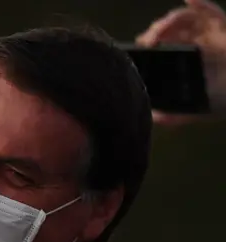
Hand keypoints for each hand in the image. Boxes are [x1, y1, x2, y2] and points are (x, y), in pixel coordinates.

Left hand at [137, 0, 225, 124]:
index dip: (151, 42)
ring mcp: (211, 34)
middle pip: (171, 29)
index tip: (140, 48)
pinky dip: (200, 4)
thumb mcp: (195, 109)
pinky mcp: (224, 28)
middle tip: (146, 42)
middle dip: (155, 32)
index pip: (165, 44)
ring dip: (168, 22)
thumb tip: (153, 116)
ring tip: (157, 34)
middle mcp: (198, 42)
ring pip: (185, 19)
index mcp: (188, 58)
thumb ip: (174, 115)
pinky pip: (212, 12)